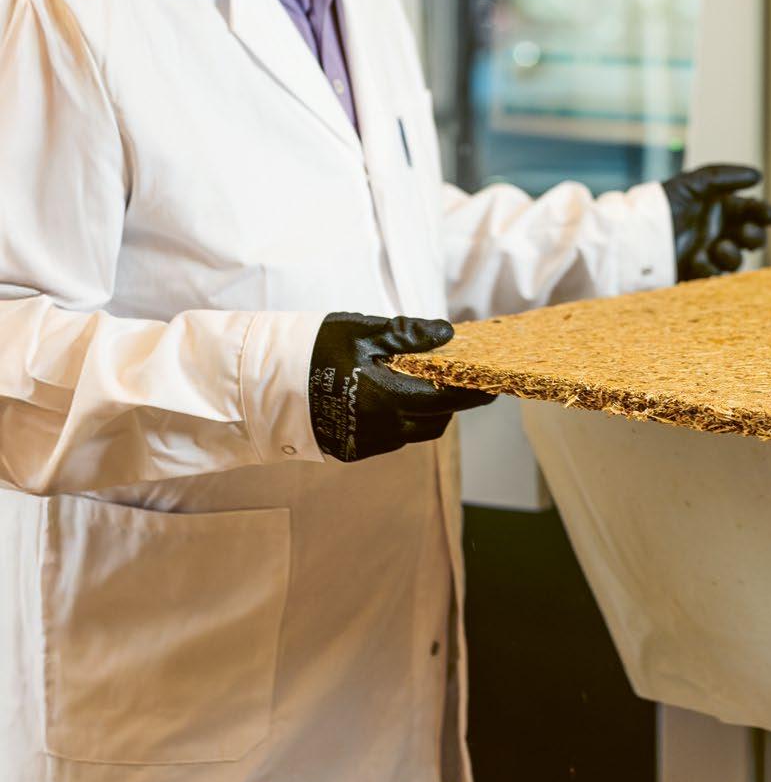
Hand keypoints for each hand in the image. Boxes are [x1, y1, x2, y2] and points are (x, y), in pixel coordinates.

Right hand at [308, 312, 492, 462]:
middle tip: (455, 379)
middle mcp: (383, 428)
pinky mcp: (353, 450)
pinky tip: (388, 396)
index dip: (474, 393)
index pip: (448, 399)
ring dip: (426, 411)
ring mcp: (367, 443)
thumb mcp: (362, 331)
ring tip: (420, 384)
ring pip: (415, 431)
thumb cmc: (315, 350)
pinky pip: (392, 437)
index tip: (493, 384)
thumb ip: (407, 334)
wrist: (265, 384)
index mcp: (389, 398)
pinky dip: (401, 419)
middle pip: (436, 420)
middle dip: (451, 402)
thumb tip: (447, 334)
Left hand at [661, 163, 770, 281]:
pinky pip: (716, 276)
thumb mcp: (692, 184)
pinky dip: (711, 270)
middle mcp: (717, 230)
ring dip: (733, 255)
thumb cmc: (661, 205)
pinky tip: (699, 262)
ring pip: (737, 260)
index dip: (763, 213)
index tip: (768, 215)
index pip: (751, 210)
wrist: (635, 235)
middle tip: (745, 233)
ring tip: (719, 248)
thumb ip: (724, 176)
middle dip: (754, 236)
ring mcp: (708, 252)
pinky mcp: (697, 272)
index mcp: (718, 207)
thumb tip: (758, 176)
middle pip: (751, 237)